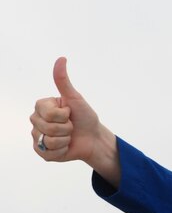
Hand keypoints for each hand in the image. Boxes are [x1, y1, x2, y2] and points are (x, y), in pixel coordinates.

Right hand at [31, 57, 120, 185]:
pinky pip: (48, 153)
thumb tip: (61, 58)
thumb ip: (63, 81)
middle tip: (71, 126)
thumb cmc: (85, 117)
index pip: (48, 113)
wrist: (94, 138)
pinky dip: (62, 151)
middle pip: (47, 127)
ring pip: (48, 140)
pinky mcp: (42, 152)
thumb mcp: (75, 98)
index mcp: (41, 107)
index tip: (69, 113)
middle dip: (66, 128)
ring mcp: (38, 137)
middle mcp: (36, 121)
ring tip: (68, 136)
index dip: (64, 115)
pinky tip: (66, 147)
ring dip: (65, 140)